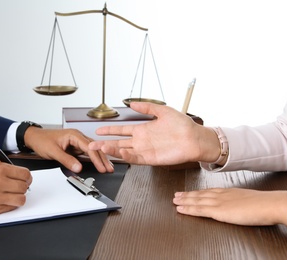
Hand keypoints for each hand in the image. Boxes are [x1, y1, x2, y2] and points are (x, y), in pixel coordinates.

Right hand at [0, 161, 31, 218]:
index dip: (26, 177)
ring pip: (21, 199)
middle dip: (23, 187)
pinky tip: (3, 202)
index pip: (24, 174)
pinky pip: (10, 208)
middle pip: (24, 187)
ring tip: (12, 196)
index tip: (25, 179)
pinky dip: (10, 205)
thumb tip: (14, 171)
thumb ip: (0, 168)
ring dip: (18, 198)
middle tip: (19, 187)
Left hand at [24, 127, 113, 172]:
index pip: (89, 148)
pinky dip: (93, 158)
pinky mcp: (74, 146)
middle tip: (109, 169)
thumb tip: (78, 167)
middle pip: (94, 148)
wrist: (33, 137)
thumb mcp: (53, 152)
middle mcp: (77, 136)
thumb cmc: (42, 140)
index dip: (97, 159)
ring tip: (107, 167)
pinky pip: (87, 152)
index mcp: (74, 135)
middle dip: (103, 158)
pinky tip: (98, 163)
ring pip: (92, 150)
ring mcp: (76, 141)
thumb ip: (67, 160)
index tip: (102, 167)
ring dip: (100, 158)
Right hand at [89, 102, 220, 164]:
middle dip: (104, 143)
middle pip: (119, 142)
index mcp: (143, 129)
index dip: (110, 130)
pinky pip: (136, 158)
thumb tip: (133, 104)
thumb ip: (147, 108)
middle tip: (92, 144)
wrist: (194, 138)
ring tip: (101, 148)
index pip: (122, 130)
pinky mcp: (151, 158)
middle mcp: (142, 141)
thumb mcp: (163, 111)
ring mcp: (145, 150)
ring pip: (124, 151)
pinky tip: (118, 153)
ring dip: (112, 150)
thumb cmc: (182, 125)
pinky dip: (126, 156)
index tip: (98, 130)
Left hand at [173, 188, 286, 226]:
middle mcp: (220, 195)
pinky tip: (180, 209)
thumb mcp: (247, 199)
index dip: (197, 192)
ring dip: (184, 201)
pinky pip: (199, 210)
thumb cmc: (262, 203)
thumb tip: (237, 204)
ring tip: (175, 201)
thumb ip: (239, 201)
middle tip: (176, 195)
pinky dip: (188, 209)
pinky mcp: (217, 211)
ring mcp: (218, 202)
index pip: (208, 191)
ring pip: (196, 201)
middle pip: (199, 194)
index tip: (189, 192)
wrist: (268, 204)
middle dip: (187, 195)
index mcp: (228, 191)